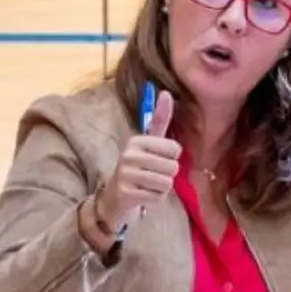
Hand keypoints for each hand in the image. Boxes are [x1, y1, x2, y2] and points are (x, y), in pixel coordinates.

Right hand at [95, 89, 180, 229]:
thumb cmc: (138, 167)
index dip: (172, 158)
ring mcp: (126, 174)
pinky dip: (154, 199)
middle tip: (152, 175)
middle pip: (172, 167)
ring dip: (161, 188)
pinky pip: (157, 197)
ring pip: (166, 183)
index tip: (158, 159)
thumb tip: (167, 92)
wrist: (115, 197)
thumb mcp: (148, 143)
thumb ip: (159, 120)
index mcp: (137, 140)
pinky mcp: (126, 193)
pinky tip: (142, 195)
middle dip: (167, 175)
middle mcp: (129, 154)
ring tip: (148, 185)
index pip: (175, 149)